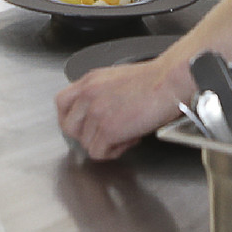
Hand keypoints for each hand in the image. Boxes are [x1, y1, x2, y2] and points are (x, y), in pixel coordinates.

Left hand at [55, 59, 190, 159]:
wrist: (169, 81)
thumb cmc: (154, 80)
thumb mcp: (116, 78)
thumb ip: (99, 93)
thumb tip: (97, 113)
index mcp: (89, 80)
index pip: (61, 103)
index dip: (71, 118)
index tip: (83, 125)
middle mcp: (88, 95)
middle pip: (68, 126)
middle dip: (85, 134)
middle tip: (105, 134)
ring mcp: (96, 113)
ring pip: (85, 143)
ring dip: (105, 143)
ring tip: (125, 134)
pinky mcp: (107, 130)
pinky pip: (98, 153)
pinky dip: (114, 152)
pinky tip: (129, 139)